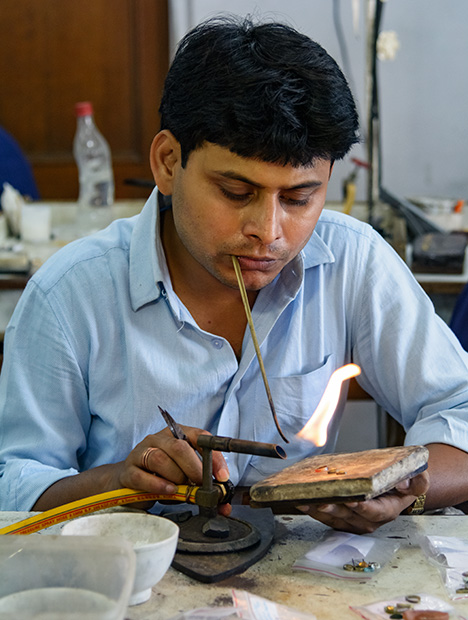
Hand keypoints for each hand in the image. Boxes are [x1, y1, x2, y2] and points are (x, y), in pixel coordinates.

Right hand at [111, 426, 230, 511]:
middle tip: (201, 485)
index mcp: (177, 435)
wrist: (128, 480)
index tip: (222, 476)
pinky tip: (167, 491)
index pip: (200, 437)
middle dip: (194, 467)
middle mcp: (158, 439)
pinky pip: (142, 476)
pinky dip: (157, 485)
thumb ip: (202, 487)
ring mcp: (141, 453)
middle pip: (178, 447)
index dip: (214, 456)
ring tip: (181, 489)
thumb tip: (224, 505)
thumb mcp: (184, 476)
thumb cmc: (161, 475)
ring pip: (159, 459)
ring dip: (176, 476)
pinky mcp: (128, 471)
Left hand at [297, 470, 429, 533]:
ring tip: (305, 501)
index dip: (364, 508)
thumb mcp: (418, 477)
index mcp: (389, 510)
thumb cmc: (404, 480)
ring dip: (319, 512)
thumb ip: (417, 481)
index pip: (375, 512)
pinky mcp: (342, 518)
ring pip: (335, 519)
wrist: (397, 485)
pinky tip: (302, 501)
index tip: (353, 501)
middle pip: (350, 518)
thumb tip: (404, 482)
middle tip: (323, 501)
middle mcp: (371, 519)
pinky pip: (327, 517)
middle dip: (335, 510)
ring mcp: (355, 520)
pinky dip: (314, 510)